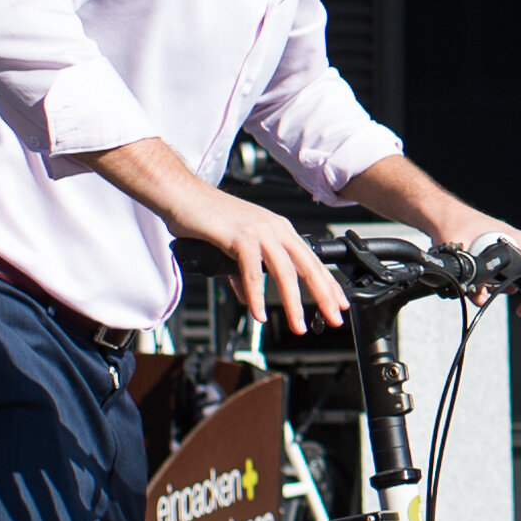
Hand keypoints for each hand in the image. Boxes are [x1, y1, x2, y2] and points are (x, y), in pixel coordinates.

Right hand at [179, 185, 347, 335]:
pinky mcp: (240, 236)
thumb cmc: (207, 217)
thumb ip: (245, 274)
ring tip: (298, 325)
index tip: (338, 304)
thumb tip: (249, 297)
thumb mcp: (235, 246)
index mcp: (279, 230)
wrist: (182, 195)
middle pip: (307, 266)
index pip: (311, 261)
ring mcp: (259, 231)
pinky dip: (257, 295)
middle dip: (323, 295)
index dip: (327, 284)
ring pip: (285, 272)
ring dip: (293, 303)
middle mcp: (275, 229)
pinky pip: (253, 271)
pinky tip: (258, 314)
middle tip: (333, 318)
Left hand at [428, 203, 520, 310]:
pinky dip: (496, 288)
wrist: (443, 214)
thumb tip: (475, 293)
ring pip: (519, 279)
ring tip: (487, 295)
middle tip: (520, 311)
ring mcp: (510, 250)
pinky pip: (507, 277)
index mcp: (516, 241)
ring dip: (507, 291)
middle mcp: (517, 245)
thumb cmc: (454, 223)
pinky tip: (480, 290)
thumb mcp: (461, 249)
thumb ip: (468, 271)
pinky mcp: (500, 255)